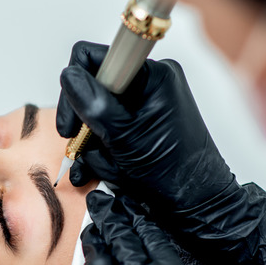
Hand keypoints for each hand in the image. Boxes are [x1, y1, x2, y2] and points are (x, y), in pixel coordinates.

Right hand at [57, 41, 265, 264]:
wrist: (197, 206)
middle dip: (84, 124)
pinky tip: (103, 173)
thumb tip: (68, 75)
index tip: (70, 121)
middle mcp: (148, 86)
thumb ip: (93, 103)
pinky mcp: (141, 130)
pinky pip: (108, 133)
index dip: (75, 85)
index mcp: (152, 75)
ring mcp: (144, 109)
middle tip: (78, 147)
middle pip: (91, 90)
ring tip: (107, 169)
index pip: (95, 58)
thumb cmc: (174, 172)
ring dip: (93, 147)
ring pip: (96, 117)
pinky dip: (101, 154)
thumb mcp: (125, 136)